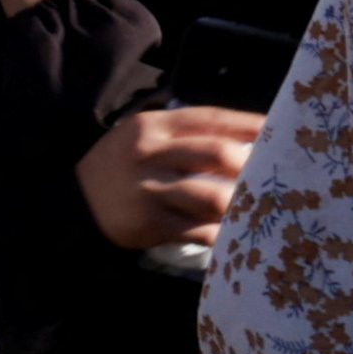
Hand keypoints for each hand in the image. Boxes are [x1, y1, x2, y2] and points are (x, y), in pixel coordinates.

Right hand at [75, 107, 257, 253]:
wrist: (72, 204)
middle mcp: (150, 154)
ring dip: (239, 204)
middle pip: (218, 154)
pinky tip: (230, 234)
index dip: (249, 125)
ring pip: (213, 196)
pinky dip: (219, 233)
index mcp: (151, 126)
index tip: (280, 131)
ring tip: (254, 207)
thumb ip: (183, 134)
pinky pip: (198, 230)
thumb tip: (243, 139)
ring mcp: (148, 190)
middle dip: (251, 166)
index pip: (210, 118)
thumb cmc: (118, 167)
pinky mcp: (148, 223)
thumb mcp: (140, 137)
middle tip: (270, 175)